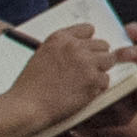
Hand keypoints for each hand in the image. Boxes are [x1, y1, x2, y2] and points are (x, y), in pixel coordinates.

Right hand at [12, 25, 126, 124]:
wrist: (27, 106)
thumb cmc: (31, 86)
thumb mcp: (43, 56)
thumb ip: (64, 50)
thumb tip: (86, 50)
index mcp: (60, 38)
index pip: (88, 29)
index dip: (88, 42)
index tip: (85, 51)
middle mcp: (75, 47)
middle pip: (103, 45)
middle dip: (97, 57)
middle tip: (84, 72)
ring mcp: (86, 62)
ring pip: (109, 60)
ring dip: (99, 71)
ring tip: (82, 82)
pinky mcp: (94, 80)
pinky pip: (105, 80)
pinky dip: (96, 88)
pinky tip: (80, 93)